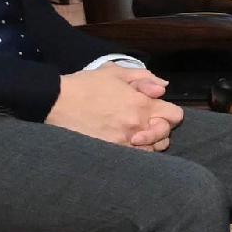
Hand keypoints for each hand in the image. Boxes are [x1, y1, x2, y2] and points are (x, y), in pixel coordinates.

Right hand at [49, 65, 179, 150]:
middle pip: (166, 137)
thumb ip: (144, 78)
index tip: (158, 110)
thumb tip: (163, 88)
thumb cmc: (86, 85)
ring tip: (134, 134)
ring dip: (147, 143)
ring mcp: (123, 142)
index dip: (169, 112)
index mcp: (142, 105)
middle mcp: (136, 126)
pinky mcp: (109, 152)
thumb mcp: (116, 72)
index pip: (176, 116)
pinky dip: (133, 153)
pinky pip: (132, 159)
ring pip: (150, 151)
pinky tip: (124, 143)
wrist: (56, 101)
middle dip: (160, 130)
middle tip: (145, 123)